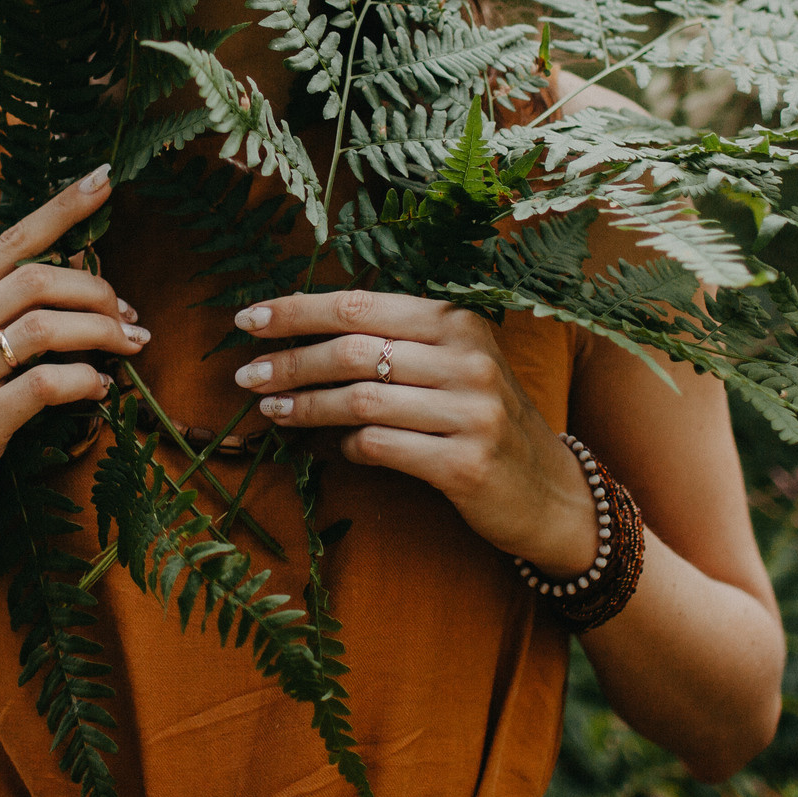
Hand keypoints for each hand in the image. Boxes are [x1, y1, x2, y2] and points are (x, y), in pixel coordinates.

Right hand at [0, 165, 148, 602]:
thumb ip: (11, 318)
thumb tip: (88, 279)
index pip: (10, 241)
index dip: (60, 207)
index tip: (106, 178)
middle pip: (36, 280)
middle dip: (98, 290)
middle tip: (133, 315)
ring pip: (43, 328)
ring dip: (102, 332)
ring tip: (131, 346)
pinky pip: (44, 386)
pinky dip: (86, 382)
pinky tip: (103, 390)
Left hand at [232, 291, 599, 576]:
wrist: (550, 493)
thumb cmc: (483, 421)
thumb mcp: (454, 366)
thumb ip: (394, 342)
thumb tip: (300, 333)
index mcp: (458, 321)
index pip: (360, 303)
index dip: (297, 310)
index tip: (249, 320)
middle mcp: (468, 360)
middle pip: (353, 350)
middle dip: (290, 362)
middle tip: (247, 376)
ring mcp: (470, 413)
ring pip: (359, 400)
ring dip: (304, 406)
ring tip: (270, 410)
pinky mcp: (464, 465)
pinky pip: (380, 447)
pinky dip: (347, 447)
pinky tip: (335, 447)